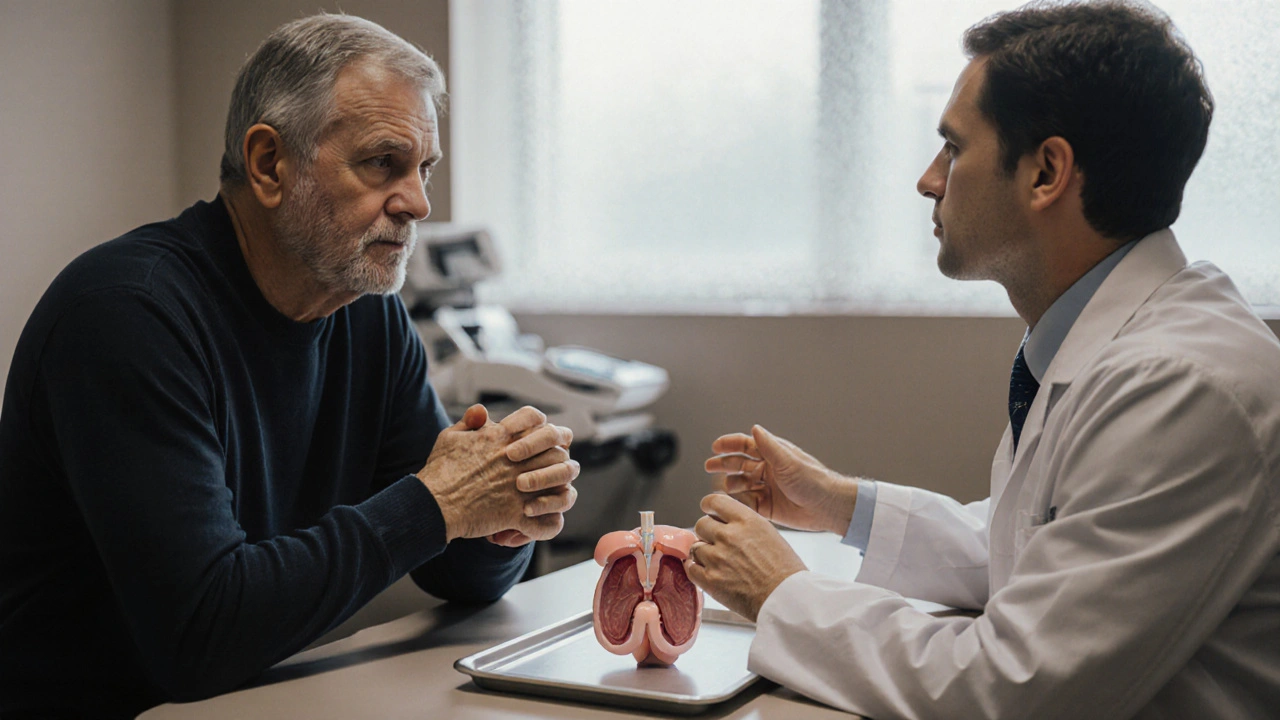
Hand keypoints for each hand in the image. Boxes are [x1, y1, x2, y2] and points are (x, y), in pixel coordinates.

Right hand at [417, 405, 578, 542]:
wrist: (433, 503)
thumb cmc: (439, 471)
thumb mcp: (450, 437)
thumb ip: (470, 422)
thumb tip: (482, 411)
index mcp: (500, 439)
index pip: (535, 418)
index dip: (540, 424)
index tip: (536, 435)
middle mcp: (515, 460)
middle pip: (556, 451)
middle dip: (556, 458)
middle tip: (549, 467)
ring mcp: (519, 488)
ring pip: (560, 482)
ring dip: (558, 487)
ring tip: (548, 493)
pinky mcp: (517, 514)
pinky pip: (547, 521)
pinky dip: (547, 523)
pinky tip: (538, 521)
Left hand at [683, 493, 807, 621]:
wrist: (786, 599)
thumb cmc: (785, 570)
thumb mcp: (769, 534)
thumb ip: (744, 525)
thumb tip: (725, 523)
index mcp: (746, 521)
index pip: (713, 501)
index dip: (709, 507)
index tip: (710, 513)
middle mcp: (729, 536)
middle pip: (701, 524)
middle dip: (707, 533)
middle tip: (717, 544)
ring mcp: (717, 558)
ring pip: (695, 547)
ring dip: (703, 554)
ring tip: (718, 563)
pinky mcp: (710, 580)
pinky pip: (691, 568)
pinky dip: (697, 571)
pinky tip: (709, 574)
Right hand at [704, 425, 856, 534]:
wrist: (828, 507)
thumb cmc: (814, 481)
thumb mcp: (788, 461)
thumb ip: (769, 446)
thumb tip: (755, 428)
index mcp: (773, 455)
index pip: (746, 445)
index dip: (729, 445)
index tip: (715, 447)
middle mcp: (768, 470)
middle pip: (739, 464)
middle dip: (723, 464)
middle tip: (709, 467)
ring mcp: (767, 488)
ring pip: (741, 484)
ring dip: (731, 484)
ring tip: (726, 488)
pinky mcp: (768, 507)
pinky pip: (747, 503)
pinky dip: (740, 502)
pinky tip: (736, 502)